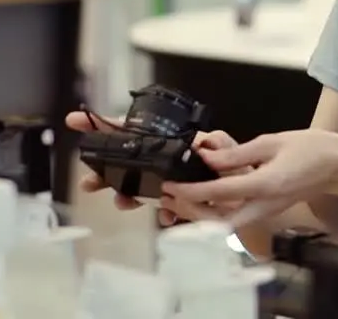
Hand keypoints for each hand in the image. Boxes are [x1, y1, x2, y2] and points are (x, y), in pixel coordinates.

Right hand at [64, 111, 239, 215]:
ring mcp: (171, 180)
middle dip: (103, 169)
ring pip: (138, 185)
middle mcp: (169, 159)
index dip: (107, 125)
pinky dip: (162, 213)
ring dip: (125, 194)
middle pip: (127, 159)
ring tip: (121, 202)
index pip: (137, 130)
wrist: (262, 197)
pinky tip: (165, 217)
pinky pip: (163, 207)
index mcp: (176, 142)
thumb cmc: (247, 170)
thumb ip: (221, 147)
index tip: (76, 120)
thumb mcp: (237, 152)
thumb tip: (206, 143)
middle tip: (88, 180)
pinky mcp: (180, 201)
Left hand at [164, 129, 337, 227]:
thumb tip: (208, 157)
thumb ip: (237, 154)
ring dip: (202, 214)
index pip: (219, 193)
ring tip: (182, 197)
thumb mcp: (271, 142)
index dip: (191, 190)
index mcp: (265, 185)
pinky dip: (217, 210)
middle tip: (172, 198)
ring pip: (227, 224)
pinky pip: (237, 217)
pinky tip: (206, 196)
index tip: (172, 185)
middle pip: (219, 223)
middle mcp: (265, 205)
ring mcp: (267, 212)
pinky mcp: (268, 211)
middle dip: (192, 214)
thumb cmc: (312, 149)